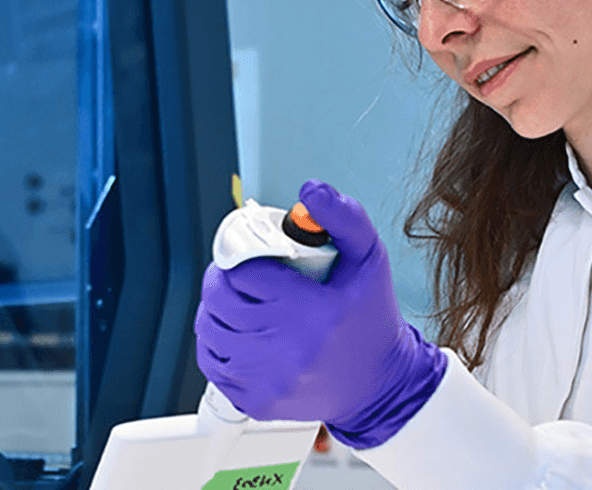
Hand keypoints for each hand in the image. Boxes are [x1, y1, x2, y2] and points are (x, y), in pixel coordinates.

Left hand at [195, 179, 446, 448]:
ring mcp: (270, 379)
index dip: (241, 255)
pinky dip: (216, 342)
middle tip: (235, 270)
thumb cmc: (371, 317)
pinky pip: (213, 364)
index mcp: (313, 312)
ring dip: (215, 308)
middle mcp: (288, 349)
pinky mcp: (259, 401)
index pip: (245, 273)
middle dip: (222, 277)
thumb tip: (310, 191)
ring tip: (235, 298)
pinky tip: (235, 331)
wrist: (381, 383)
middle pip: (220, 299)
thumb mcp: (369, 257)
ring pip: (210, 330)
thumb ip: (343, 217)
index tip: (249, 253)